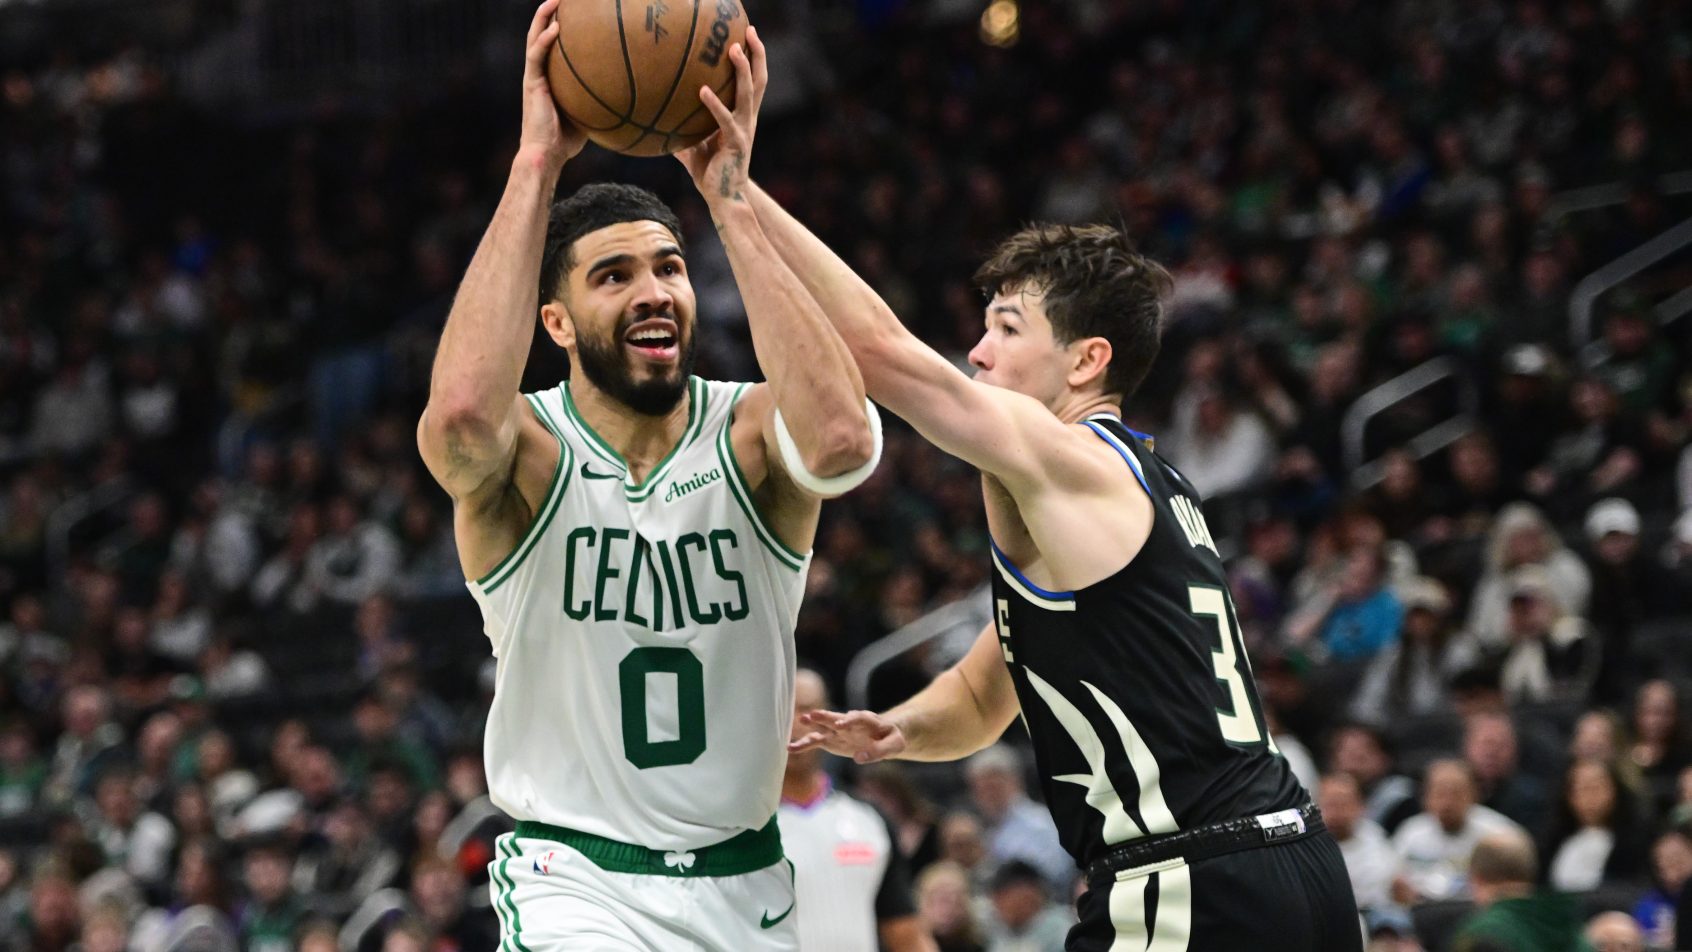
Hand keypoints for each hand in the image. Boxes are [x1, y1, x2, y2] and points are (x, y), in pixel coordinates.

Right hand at [520, 0, 586, 170]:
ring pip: (534, 38)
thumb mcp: (589, 113)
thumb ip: (600, 99)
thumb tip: (629, 94)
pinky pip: (536, 57)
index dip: (561, 25)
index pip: (554, 45)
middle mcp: (539, 71)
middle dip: (551, 12)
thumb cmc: (567, 140)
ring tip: (555, 0)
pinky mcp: (531, 83)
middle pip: (542, 33)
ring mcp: (533, 76)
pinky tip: (556, 28)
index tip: (578, 10)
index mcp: (550, 76)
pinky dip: (545, 41)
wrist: (547, 154)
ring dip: (543, 17)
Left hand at [674, 26, 767, 203]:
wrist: (724, 199)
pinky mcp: (736, 143)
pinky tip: (701, 90)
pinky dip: (714, 104)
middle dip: (756, 54)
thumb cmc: (710, 172)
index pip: (754, 82)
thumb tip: (656, 118)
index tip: (746, 35)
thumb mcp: (693, 146)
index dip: (753, 58)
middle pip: (759, 80)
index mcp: (742, 117)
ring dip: (742, 70)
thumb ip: (682, 129)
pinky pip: (725, 120)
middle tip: (748, 30)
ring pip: (749, 94)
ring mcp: (744, 130)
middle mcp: (748, 120)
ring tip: (733, 49)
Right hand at [788, 709, 906, 763]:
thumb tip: (858, 757)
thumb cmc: (891, 738)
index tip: (839, 725)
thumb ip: (879, 750)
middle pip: (836, 716)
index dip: (849, 720)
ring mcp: (838, 731)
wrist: (885, 736)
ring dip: (812, 726)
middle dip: (825, 716)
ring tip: (798, 722)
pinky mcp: (831, 740)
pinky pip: (816, 741)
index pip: (858, 718)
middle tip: (812, 715)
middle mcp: (850, 722)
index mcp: (868, 720)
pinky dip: (804, 745)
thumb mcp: (895, 744)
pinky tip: (790, 748)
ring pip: (823, 728)